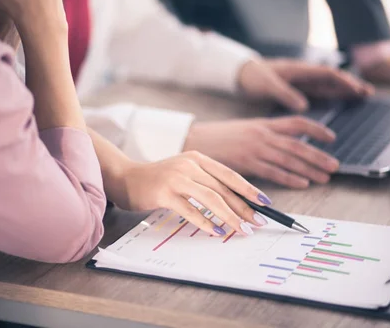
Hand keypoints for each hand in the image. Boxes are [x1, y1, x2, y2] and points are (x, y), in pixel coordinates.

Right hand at [109, 152, 271, 236]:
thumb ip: (205, 181)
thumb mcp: (184, 173)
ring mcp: (176, 178)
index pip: (229, 175)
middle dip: (243, 207)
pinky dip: (205, 222)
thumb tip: (234, 202)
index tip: (265, 203)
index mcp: (197, 158)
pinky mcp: (164, 193)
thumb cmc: (158, 179)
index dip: (249, 189)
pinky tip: (216, 231)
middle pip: (223, 189)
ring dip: (229, 216)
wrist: (125, 178)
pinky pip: (190, 210)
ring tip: (241, 229)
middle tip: (256, 223)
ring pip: (211, 198)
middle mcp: (189, 165)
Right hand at [183, 117, 339, 187]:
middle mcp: (260, 135)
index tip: (331, 138)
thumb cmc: (213, 140)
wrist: (187, 144)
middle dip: (317, 156)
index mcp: (261, 125)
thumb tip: (280, 148)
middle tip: (334, 166)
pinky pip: (272, 173)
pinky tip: (300, 185)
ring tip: (325, 177)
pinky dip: (288, 180)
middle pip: (296, 145)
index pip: (295, 123)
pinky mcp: (246, 163)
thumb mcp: (241, 132)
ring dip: (308, 170)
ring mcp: (254, 149)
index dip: (316, 130)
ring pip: (287, 160)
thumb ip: (261, 137)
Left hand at [238, 59, 374, 111]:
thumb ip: (284, 94)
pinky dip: (333, 94)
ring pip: (328, 84)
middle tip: (369, 92)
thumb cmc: (253, 76)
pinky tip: (342, 100)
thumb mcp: (267, 85)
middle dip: (350, 83)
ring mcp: (302, 80)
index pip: (326, 73)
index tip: (356, 88)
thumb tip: (304, 106)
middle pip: (332, 78)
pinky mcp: (298, 87)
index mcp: (298, 70)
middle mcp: (303, 73)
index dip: (342, 81)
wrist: (240, 73)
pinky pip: (319, 90)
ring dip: (344, 89)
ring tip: (363, 95)